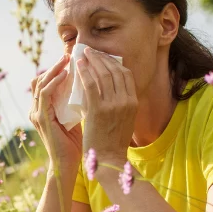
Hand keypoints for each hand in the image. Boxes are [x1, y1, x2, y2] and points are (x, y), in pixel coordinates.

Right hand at [29, 53, 82, 172]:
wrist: (69, 165)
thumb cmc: (77, 144)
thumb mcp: (78, 118)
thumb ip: (79, 103)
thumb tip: (94, 86)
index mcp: (44, 110)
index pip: (46, 82)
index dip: (57, 69)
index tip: (74, 59)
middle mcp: (36, 110)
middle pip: (40, 79)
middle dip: (55, 65)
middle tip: (71, 54)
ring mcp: (36, 114)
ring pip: (40, 82)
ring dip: (54, 68)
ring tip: (68, 59)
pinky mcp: (40, 118)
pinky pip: (44, 93)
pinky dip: (54, 81)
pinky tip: (66, 74)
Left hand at [75, 47, 136, 167]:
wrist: (108, 160)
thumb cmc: (112, 142)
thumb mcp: (124, 120)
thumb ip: (119, 104)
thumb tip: (107, 87)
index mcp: (133, 103)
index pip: (126, 75)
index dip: (114, 63)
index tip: (104, 58)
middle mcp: (126, 101)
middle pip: (115, 71)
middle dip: (102, 58)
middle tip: (91, 52)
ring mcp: (113, 105)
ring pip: (102, 75)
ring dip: (92, 61)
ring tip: (83, 55)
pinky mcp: (98, 110)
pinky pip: (90, 85)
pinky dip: (84, 72)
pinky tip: (78, 66)